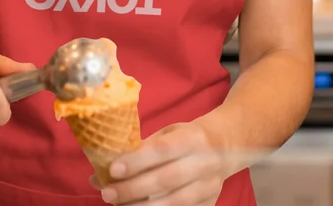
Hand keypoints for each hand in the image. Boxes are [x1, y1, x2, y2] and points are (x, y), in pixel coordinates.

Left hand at [92, 121, 224, 205]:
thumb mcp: (170, 133)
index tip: (113, 169)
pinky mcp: (210, 204)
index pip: (161, 150)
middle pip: (166, 180)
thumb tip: (105, 165)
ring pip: (174, 202)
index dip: (137, 161)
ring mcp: (209, 187)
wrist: (228, 144)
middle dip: (133, 189)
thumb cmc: (189, 136)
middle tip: (108, 193)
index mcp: (192, 138)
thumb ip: (143, 148)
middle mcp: (204, 163)